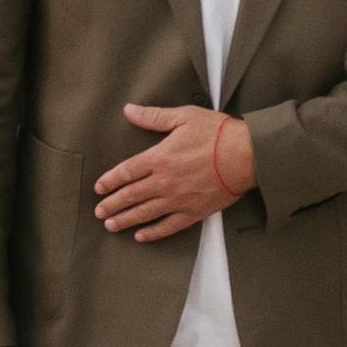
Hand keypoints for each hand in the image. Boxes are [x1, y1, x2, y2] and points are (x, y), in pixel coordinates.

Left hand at [94, 104, 256, 242]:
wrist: (247, 156)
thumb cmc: (218, 133)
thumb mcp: (184, 117)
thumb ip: (154, 117)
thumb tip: (129, 110)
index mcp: (159, 157)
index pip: (126, 172)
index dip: (109, 181)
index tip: (99, 188)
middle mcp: (164, 181)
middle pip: (130, 196)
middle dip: (112, 205)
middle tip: (99, 212)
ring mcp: (178, 200)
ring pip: (145, 213)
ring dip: (125, 220)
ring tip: (111, 225)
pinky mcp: (194, 212)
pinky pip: (168, 226)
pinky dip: (153, 233)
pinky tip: (141, 236)